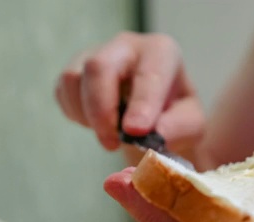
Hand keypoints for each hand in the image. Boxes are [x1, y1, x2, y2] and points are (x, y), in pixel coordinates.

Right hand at [55, 32, 204, 152]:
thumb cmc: (174, 115)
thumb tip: (152, 133)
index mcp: (161, 52)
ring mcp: (96, 54)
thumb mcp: (190, 125)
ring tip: (109, 136)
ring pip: (74, 78)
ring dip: (87, 116)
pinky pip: (63, 91)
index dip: (141, 103)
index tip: (136, 131)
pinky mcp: (76, 70)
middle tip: (113, 143)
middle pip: (99, 66)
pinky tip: (96, 125)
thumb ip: (178, 127)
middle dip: (102, 110)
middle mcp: (126, 46)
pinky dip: (76, 115)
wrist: (155, 113)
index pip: (147, 73)